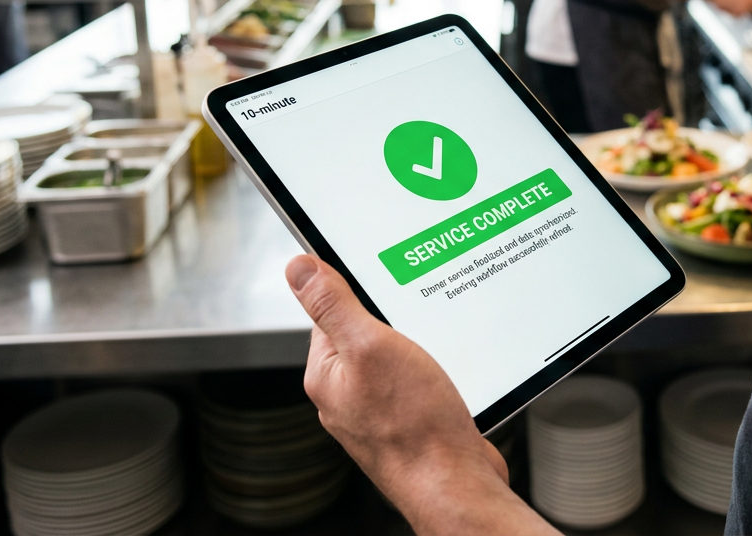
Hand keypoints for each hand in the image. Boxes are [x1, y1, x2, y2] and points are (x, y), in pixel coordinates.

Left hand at [286, 255, 556, 535]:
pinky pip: (415, 381)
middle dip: (394, 320)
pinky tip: (448, 372)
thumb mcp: (370, 346)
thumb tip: (298, 268)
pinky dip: (432, 370)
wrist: (454, 483)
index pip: (329, 312)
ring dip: (418, 345)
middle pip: (365, 333)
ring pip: (395, 357)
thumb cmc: (413, 426)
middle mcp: (346, 394)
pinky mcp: (407, 421)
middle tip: (417, 316)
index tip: (381, 279)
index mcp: (326, 374)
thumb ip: (333, 305)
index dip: (356, 289)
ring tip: (436, 347)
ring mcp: (377, 411)